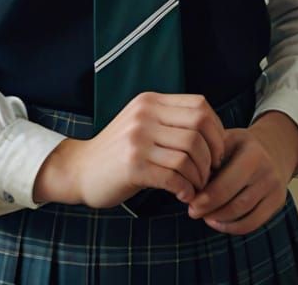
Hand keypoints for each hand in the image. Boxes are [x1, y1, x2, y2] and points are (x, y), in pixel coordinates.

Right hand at [33, 93, 225, 208]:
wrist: (80, 169)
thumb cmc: (119, 150)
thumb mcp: (142, 122)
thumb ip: (170, 120)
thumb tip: (214, 134)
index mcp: (150, 101)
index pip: (200, 106)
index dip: (216, 130)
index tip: (216, 152)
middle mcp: (145, 115)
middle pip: (199, 130)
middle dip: (212, 156)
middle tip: (210, 174)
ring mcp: (138, 139)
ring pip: (189, 155)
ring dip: (200, 177)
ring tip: (195, 187)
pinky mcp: (133, 166)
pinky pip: (174, 177)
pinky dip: (186, 190)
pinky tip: (183, 196)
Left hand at [187, 111, 297, 235]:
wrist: (273, 147)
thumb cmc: (240, 145)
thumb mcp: (225, 139)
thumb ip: (209, 155)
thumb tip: (188, 180)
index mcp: (252, 153)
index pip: (226, 184)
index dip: (206, 198)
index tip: (190, 201)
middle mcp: (267, 171)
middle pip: (236, 203)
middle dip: (211, 210)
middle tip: (193, 212)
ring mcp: (275, 188)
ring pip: (244, 215)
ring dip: (220, 220)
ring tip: (204, 215)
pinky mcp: (278, 202)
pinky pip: (254, 223)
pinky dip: (233, 227)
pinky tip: (218, 221)